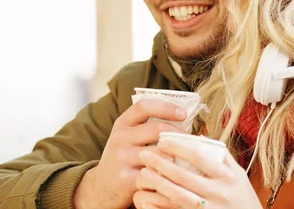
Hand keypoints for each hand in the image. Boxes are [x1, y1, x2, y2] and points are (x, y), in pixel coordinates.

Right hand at [73, 99, 187, 208]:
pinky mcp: (126, 179)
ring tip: (188, 157)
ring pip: (158, 153)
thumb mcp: (128, 136)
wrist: (101, 187)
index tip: (182, 113)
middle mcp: (120, 138)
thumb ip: (147, 125)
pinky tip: (177, 175)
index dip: (165, 107)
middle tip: (192, 139)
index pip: (144, 106)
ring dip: (176, 155)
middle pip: (155, 129)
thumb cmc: (124, 157)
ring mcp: (122, 159)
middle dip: (178, 133)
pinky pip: (154, 174)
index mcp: (122, 123)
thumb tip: (183, 117)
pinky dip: (168, 174)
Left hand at [134, 138, 262, 208]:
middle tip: (145, 154)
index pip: (200, 157)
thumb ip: (222, 156)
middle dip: (161, 164)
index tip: (163, 140)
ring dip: (158, 184)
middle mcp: (219, 193)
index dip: (179, 148)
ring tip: (144, 173)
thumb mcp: (238, 174)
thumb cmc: (243, 197)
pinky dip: (161, 205)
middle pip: (184, 176)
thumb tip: (200, 137)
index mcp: (228, 177)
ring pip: (178, 196)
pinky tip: (149, 197)